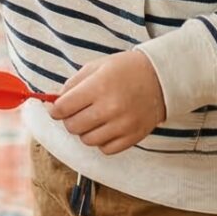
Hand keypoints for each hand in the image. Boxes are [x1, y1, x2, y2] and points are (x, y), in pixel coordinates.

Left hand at [51, 49, 165, 155]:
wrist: (161, 78)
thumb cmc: (126, 69)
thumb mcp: (96, 66)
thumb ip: (73, 84)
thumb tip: (55, 102)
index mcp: (98, 86)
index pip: (63, 108)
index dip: (56, 110)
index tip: (57, 109)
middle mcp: (110, 108)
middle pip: (73, 126)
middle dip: (70, 120)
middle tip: (76, 112)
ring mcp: (122, 125)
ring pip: (87, 140)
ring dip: (86, 131)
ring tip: (94, 118)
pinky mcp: (133, 137)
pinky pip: (106, 149)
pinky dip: (102, 141)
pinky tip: (106, 128)